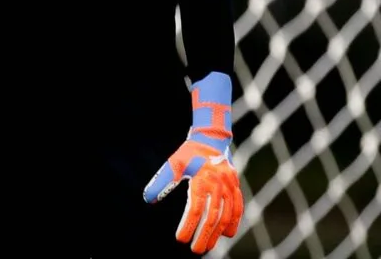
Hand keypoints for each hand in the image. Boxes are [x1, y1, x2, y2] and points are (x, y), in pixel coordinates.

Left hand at [143, 72, 243, 253]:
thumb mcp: (173, 164)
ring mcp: (230, 186)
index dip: (188, 225)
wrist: (212, 138)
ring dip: (218, 233)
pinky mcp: (236, 186)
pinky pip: (237, 207)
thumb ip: (161, 182)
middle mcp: (219, 184)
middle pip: (212, 216)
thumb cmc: (189, 152)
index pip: (196, 208)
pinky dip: (233, 221)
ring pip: (226, 214)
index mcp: (202, 179)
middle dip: (204, 235)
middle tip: (195, 250)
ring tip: (208, 246)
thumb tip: (147, 199)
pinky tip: (227, 234)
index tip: (180, 239)